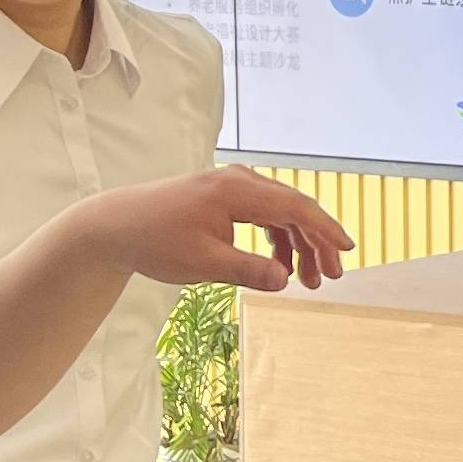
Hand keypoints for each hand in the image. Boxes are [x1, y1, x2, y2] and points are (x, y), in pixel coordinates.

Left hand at [81, 168, 351, 291]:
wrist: (114, 226)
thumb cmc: (154, 241)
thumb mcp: (202, 263)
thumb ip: (247, 270)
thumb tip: (285, 280)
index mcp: (237, 190)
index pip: (295, 207)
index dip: (325, 230)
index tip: (348, 251)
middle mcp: (239, 181)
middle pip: (293, 209)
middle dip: (315, 244)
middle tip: (328, 278)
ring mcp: (231, 187)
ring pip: (280, 213)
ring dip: (297, 245)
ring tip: (306, 280)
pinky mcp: (223, 197)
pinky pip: (263, 215)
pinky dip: (276, 239)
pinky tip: (279, 266)